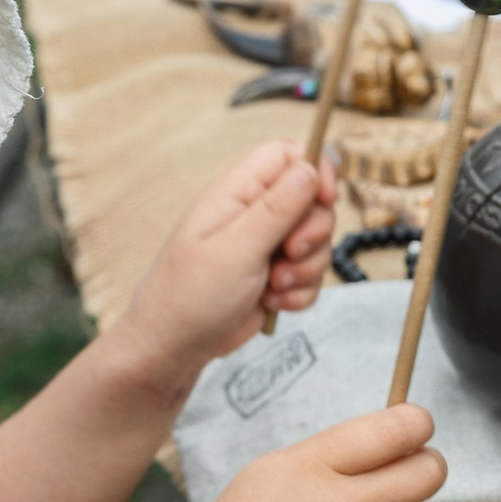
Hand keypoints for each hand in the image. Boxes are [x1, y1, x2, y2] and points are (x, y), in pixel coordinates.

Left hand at [117, 141, 336, 379]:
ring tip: (271, 286)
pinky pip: (310, 276)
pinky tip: (271, 303)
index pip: (288, 154)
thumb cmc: (191, 295)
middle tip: (289, 253)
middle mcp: (253, 213)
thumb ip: (276, 208)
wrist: (174, 347)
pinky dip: (299, 293)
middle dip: (313, 232)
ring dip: (305, 269)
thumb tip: (309, 168)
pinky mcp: (274, 276)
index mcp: (236, 192)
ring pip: (317, 243)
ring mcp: (265, 245)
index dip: (315, 169)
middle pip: (312, 200)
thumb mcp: (236, 248)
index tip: (326, 199)